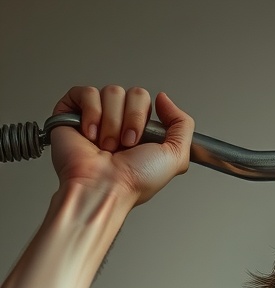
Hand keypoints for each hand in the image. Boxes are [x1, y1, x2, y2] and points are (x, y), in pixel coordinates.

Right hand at [50, 85, 193, 205]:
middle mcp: (118, 123)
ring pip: (111, 92)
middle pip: (132, 93)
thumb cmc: (134, 182)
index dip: (143, 117)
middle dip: (131, 120)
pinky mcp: (71, 112)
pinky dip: (92, 114)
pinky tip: (90, 136)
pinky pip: (86, 92)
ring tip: (107, 146)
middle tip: (124, 145)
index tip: (140, 142)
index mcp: (139, 131)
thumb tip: (164, 99)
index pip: (145, 100)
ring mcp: (95, 117)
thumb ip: (183, 125)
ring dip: (112, 122)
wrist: (104, 189)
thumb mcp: (176, 157)